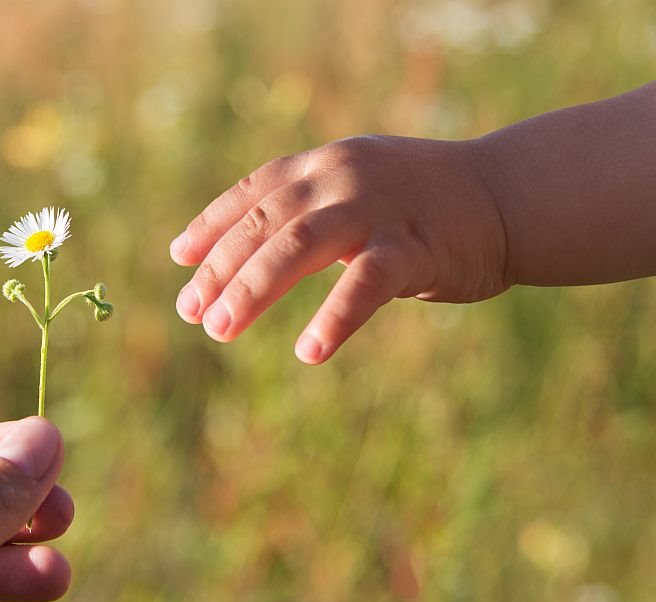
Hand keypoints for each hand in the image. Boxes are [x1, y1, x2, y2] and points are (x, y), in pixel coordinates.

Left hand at [170, 135, 508, 363]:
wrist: (505, 195)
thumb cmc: (416, 203)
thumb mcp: (351, 191)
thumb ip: (301, 213)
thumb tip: (236, 257)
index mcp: (321, 165)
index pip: (252, 193)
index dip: (211, 226)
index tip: (180, 260)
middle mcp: (340, 177)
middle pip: (263, 223)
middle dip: (221, 270)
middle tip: (192, 314)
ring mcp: (377, 208)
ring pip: (298, 246)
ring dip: (253, 289)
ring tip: (221, 329)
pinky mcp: (414, 247)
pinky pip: (365, 284)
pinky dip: (334, 317)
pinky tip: (309, 352)